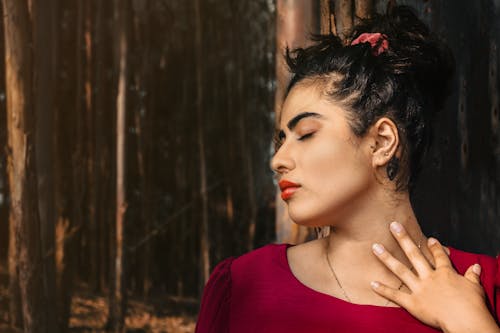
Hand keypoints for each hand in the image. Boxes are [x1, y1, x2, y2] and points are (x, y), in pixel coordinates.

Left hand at [370, 222, 499, 332]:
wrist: (465, 320)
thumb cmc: (472, 305)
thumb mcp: (475, 288)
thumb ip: (473, 275)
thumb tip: (476, 266)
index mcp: (445, 273)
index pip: (439, 256)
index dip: (434, 247)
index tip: (429, 238)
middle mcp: (429, 277)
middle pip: (414, 255)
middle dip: (403, 239)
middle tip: (393, 225)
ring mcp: (419, 289)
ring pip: (400, 270)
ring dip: (387, 258)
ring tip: (375, 247)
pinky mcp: (413, 303)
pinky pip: (396, 295)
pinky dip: (384, 290)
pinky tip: (372, 283)